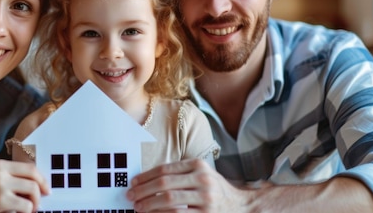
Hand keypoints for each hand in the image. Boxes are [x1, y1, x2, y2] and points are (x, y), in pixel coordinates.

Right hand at [0, 159, 49, 211]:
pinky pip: (26, 205)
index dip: (42, 179)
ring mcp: (1, 185)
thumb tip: (39, 186)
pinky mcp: (1, 199)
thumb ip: (13, 178)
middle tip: (39, 203)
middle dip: (41, 192)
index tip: (46, 189)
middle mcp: (1, 172)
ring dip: (35, 203)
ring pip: (32, 191)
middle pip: (33, 178)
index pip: (30, 168)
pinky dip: (27, 211)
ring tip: (29, 210)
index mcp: (1, 165)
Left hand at [126, 158, 247, 211]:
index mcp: (198, 165)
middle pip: (164, 184)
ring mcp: (205, 198)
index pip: (165, 169)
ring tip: (138, 208)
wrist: (241, 206)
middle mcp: (203, 179)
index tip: (133, 183)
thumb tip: (147, 179)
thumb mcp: (201, 174)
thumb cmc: (215, 190)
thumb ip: (180, 173)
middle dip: (143, 191)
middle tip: (131, 196)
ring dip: (149, 205)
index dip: (146, 176)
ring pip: (169, 201)